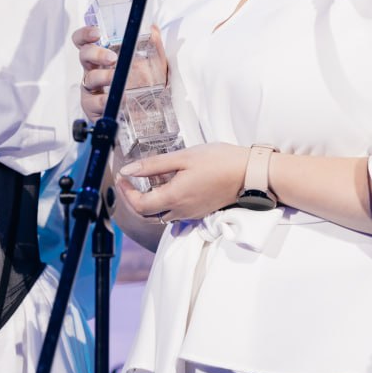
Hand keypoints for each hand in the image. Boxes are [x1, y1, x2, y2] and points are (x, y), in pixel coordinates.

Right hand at [72, 25, 169, 122]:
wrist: (146, 113)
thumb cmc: (141, 84)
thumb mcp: (151, 62)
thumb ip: (152, 45)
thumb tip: (153, 28)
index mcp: (101, 56)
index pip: (85, 41)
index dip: (85, 34)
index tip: (97, 33)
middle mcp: (93, 70)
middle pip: (84, 55)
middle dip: (96, 54)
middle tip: (112, 58)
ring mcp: (91, 89)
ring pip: (90, 79)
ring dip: (103, 77)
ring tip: (116, 78)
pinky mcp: (92, 107)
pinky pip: (94, 103)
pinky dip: (105, 100)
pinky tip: (119, 98)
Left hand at [117, 143, 249, 222]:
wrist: (249, 173)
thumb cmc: (219, 161)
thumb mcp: (183, 157)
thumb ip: (154, 165)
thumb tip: (128, 170)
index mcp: (174, 198)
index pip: (140, 205)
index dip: (126, 193)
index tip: (122, 177)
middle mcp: (181, 211)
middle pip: (147, 215)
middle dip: (133, 200)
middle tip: (128, 182)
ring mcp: (191, 213)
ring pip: (161, 215)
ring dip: (148, 203)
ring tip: (147, 181)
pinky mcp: (200, 211)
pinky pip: (174, 213)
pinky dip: (164, 202)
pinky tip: (167, 185)